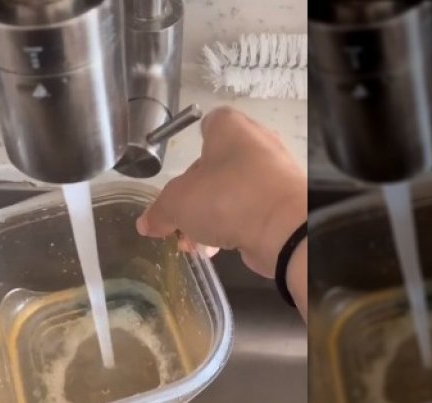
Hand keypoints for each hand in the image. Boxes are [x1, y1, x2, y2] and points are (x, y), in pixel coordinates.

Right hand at [136, 106, 306, 278]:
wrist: (284, 229)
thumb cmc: (225, 197)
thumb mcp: (177, 204)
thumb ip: (159, 212)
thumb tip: (146, 223)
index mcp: (230, 128)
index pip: (209, 124)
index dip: (191, 145)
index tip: (179, 172)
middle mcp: (256, 144)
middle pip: (216, 167)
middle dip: (194, 197)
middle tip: (178, 220)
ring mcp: (274, 175)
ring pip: (232, 193)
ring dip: (209, 218)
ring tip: (192, 244)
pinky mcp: (283, 204)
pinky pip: (249, 212)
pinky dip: (232, 227)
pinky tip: (215, 250)